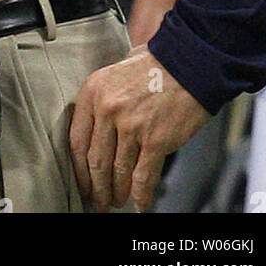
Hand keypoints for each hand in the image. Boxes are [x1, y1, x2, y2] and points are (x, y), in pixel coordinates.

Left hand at [69, 46, 209, 211]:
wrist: (188, 63)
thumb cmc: (154, 65)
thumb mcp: (114, 73)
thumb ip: (102, 100)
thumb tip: (95, 131)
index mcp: (93, 92)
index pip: (77, 140)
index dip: (79, 169)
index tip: (83, 182)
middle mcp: (108, 109)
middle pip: (95, 161)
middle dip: (96, 187)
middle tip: (98, 200)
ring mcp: (131, 126)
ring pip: (118, 172)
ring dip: (117, 192)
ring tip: (117, 201)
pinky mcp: (155, 140)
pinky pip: (144, 176)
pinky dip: (142, 194)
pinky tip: (140, 202)